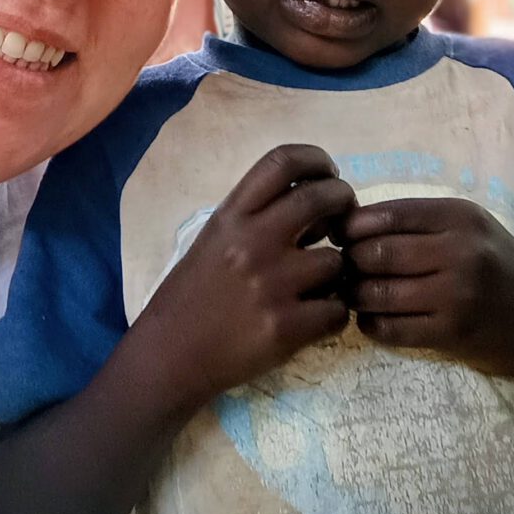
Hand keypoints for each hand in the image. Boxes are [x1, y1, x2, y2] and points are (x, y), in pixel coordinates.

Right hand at [137, 144, 355, 412]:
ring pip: (337, 261)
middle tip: (343, 218)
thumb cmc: (193, 294)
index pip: (282, 161)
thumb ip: (257, 216)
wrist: (170, 354)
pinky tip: (317, 316)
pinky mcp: (286, 328)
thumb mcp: (215, 238)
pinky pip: (338, 310)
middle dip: (343, 201)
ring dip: (338, 270)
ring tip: (321, 283)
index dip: (315, 159)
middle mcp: (252, 241)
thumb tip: (313, 201)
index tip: (327, 174)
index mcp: (232, 216)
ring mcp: (272, 285)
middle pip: (321, 197)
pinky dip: (335, 313)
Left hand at [342, 196, 513, 379]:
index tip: (339, 236)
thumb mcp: (466, 227)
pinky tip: (372, 318)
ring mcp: (456, 295)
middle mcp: (459, 252)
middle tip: (342, 268)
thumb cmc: (497, 266)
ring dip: (353, 294)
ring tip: (353, 293)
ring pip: (376, 292)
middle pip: (375, 253)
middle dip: (348, 261)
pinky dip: (369, 324)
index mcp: (458, 216)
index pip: (384, 215)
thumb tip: (347, 223)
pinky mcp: (451, 334)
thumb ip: (415, 220)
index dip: (350, 227)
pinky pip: (389, 328)